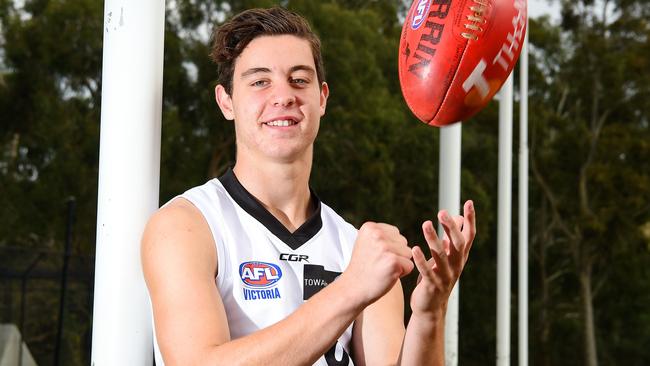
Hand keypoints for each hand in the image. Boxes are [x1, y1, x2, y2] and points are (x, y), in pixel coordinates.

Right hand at [341, 222, 413, 306]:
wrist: (353, 288)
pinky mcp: (393, 261)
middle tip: (378, 263)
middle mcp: (377, 234)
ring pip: (408, 253)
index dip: (389, 246)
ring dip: (399, 263)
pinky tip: (387, 275)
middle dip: (395, 254)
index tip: (374, 255)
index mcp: (370, 227)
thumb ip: (381, 235)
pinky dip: (402, 273)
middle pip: (403, 242)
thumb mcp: (366, 243)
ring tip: (383, 269)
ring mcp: (385, 247)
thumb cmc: (363, 267)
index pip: (395, 233)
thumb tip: (400, 236)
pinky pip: (409, 266)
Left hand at [410, 200, 475, 317]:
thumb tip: (457, 217)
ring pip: (442, 255)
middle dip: (451, 227)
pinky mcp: (432, 285)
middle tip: (442, 212)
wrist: (430, 307)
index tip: (469, 202)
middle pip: (458, 243)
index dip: (470, 220)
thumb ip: (451, 239)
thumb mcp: (447, 257)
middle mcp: (456, 265)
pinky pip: (427, 271)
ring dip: (433, 239)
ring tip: (425, 224)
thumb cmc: (438, 276)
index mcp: (460, 257)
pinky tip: (414, 248)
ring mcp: (445, 276)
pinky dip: (421, 260)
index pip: (469, 236)